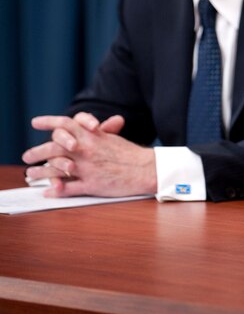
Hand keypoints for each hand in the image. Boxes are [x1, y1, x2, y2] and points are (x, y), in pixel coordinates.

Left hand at [23, 112, 156, 197]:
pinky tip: (48, 191)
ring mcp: (89, 168)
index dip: (48, 122)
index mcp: (92, 136)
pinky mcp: (93, 185)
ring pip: (57, 168)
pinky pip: (69, 188)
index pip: (66, 123)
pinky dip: (56, 190)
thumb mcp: (112, 138)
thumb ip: (96, 132)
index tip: (36, 122)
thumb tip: (84, 128)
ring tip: (31, 174)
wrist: (147, 169)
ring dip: (41, 172)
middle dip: (37, 151)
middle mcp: (87, 150)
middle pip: (54, 147)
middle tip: (26, 156)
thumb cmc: (130, 154)